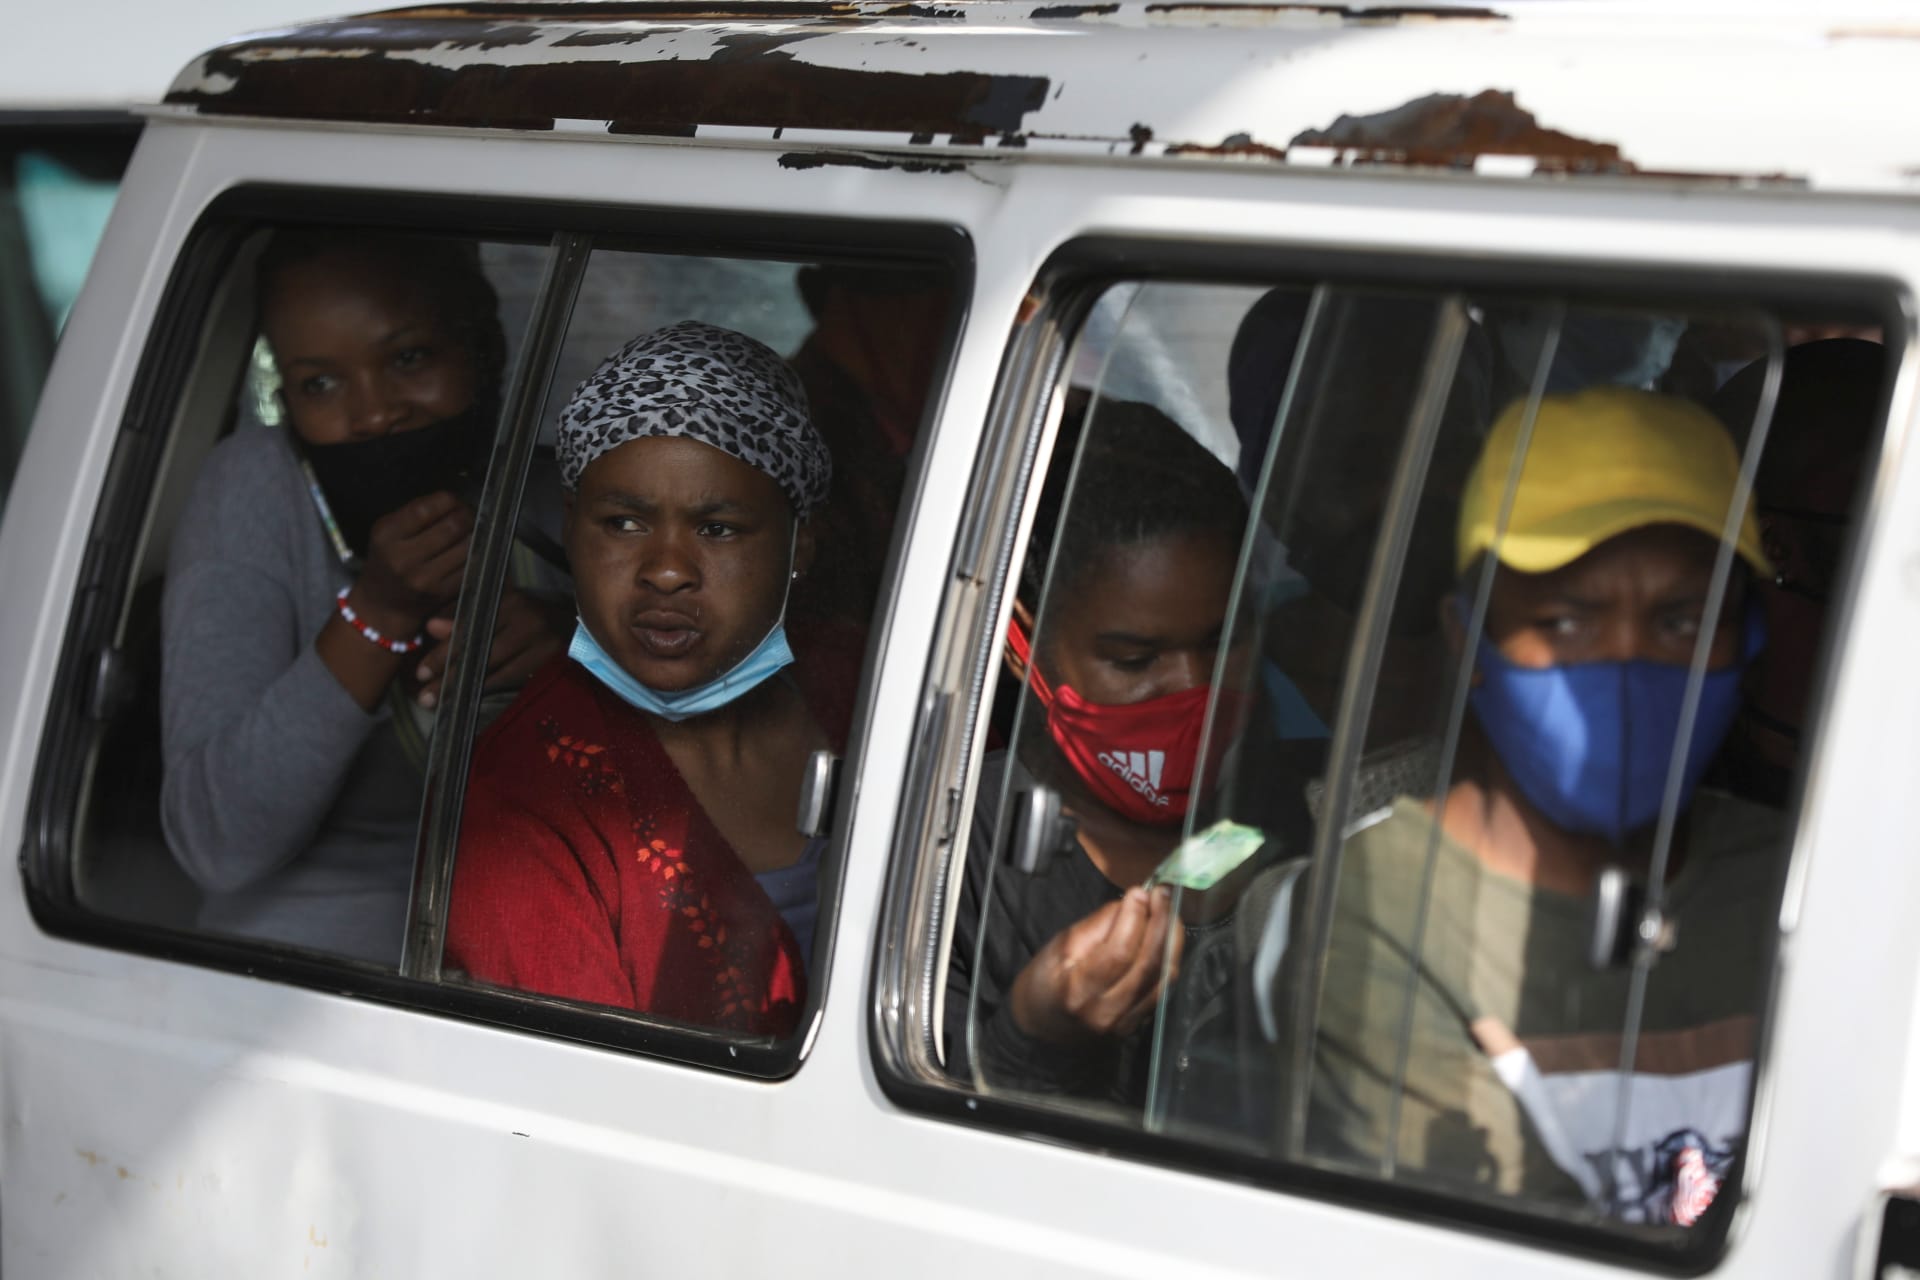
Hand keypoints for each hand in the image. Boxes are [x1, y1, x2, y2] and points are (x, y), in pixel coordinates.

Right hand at [351, 492, 473, 636]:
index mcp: (386, 535)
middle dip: (467, 515)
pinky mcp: (441, 592)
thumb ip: (416, 512)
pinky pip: (470, 566)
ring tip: (473, 530)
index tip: (455, 501)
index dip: (449, 500)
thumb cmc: (388, 560)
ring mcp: (423, 578)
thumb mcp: (389, 530)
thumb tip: (454, 500)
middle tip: (469, 514)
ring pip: (466, 545)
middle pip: (452, 525)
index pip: (426, 508)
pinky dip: (476, 555)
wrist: (382, 603)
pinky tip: (473, 550)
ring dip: (475, 534)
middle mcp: (403, 557)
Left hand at [413, 588, 572, 707]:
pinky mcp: (550, 658)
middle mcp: (523, 617)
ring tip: (438, 703)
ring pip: (493, 667)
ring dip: (463, 687)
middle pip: (477, 649)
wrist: (577, 625)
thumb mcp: (498, 612)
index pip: (467, 627)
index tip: (420, 671)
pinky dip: (489, 688)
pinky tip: (469, 700)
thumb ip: (464, 620)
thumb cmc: (529, 618)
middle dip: (447, 674)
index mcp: (507, 600)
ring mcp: (539, 639)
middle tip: (423, 696)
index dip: (442, 651)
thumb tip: (430, 628)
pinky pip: (512, 678)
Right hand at [1008, 885, 1184, 1045]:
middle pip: (1148, 964)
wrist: (1043, 1029)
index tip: (1140, 891)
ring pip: (1163, 977)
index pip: (1119, 951)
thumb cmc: (1045, 983)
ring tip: (1169, 912)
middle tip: (1163, 894)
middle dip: (1161, 923)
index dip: (1135, 917)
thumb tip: (1132, 903)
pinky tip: (1166, 939)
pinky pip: (1163, 988)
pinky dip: (1169, 959)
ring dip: (1172, 940)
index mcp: (1078, 991)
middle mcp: (1106, 1011)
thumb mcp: (1059, 948)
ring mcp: (1125, 1023)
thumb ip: (1097, 927)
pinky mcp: (1138, 1026)